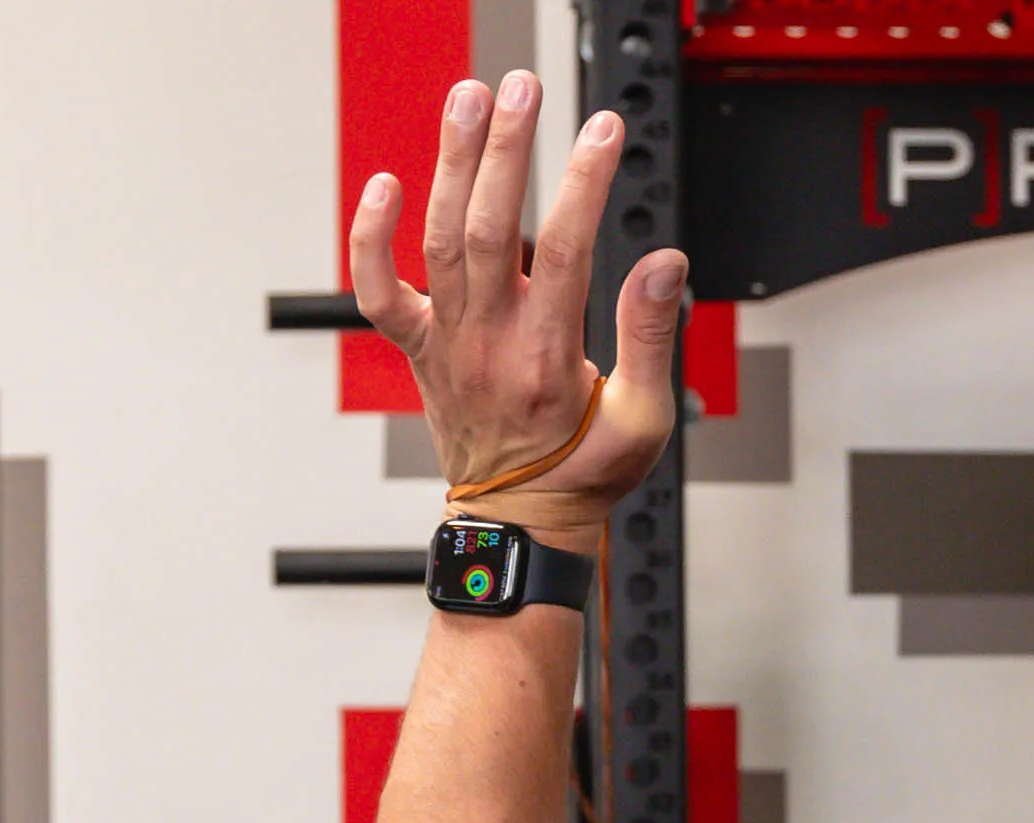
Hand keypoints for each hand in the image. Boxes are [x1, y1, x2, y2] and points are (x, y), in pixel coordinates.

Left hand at [350, 73, 686, 536]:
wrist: (520, 523)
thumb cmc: (583, 474)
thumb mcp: (643, 421)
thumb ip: (651, 339)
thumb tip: (663, 266)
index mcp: (549, 362)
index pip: (568, 250)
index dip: (585, 183)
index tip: (603, 132)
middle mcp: (490, 345)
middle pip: (493, 228)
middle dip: (507, 150)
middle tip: (522, 88)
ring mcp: (448, 345)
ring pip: (441, 239)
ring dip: (453, 164)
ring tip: (470, 98)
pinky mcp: (421, 350)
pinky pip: (380, 293)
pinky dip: (371, 240)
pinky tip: (384, 184)